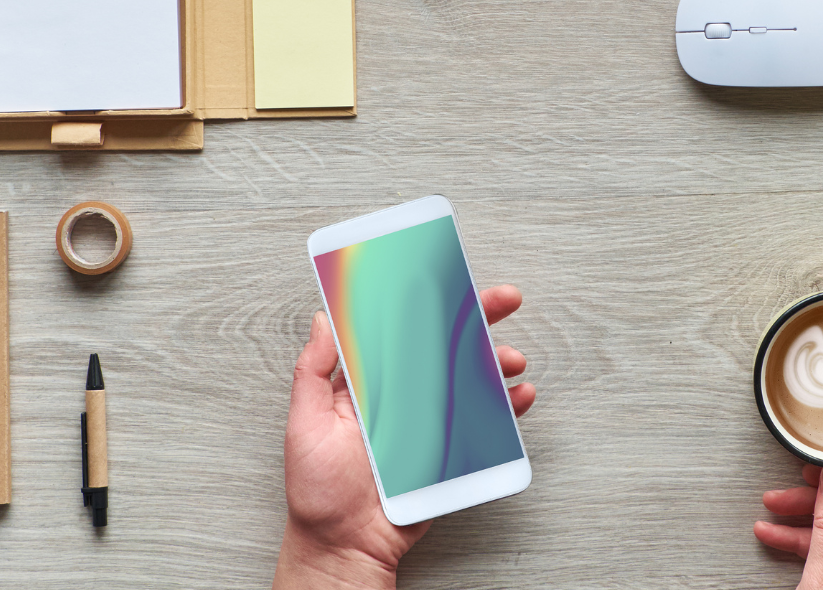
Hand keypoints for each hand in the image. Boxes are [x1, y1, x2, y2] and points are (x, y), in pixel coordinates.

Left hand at [274, 285, 536, 589]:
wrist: (345, 545)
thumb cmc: (318, 492)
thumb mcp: (305, 424)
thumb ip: (313, 371)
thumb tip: (324, 318)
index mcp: (366, 382)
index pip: (398, 330)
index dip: (423, 301)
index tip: (446, 277)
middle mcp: (401, 396)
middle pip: (443, 346)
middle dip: (476, 319)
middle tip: (502, 299)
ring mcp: (428, 421)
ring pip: (469, 379)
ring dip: (495, 362)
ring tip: (511, 358)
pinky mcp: (448, 449)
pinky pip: (483, 422)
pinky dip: (506, 407)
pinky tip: (517, 396)